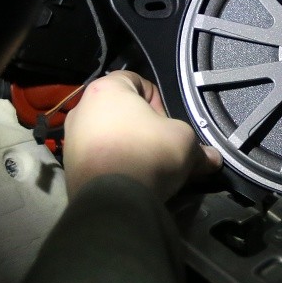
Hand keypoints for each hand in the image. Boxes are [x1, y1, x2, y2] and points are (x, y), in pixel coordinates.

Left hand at [61, 71, 221, 201]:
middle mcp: (82, 108)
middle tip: (160, 147)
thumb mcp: (185, 143)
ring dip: (127, 147)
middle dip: (143, 128)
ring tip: (146, 167)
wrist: (113, 201)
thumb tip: (212, 159)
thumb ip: (199, 146)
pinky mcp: (69, 165)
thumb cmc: (147, 154)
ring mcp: (71, 137)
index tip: (168, 124)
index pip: (139, 81)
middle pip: (121, 111)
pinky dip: (113, 164)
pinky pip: (98, 157)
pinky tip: (130, 179)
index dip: (159, 101)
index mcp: (107, 89)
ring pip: (108, 135)